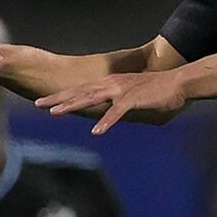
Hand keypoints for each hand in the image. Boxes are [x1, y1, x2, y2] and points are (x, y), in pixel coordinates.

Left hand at [36, 69, 187, 134]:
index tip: (45, 102)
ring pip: (91, 98)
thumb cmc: (160, 92)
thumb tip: (110, 118)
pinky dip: (106, 122)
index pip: (81, 90)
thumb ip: (119, 108)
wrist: (180, 84)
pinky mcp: (133, 99)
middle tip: (36, 104)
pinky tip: (96, 132)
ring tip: (55, 113)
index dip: (62, 96)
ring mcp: (121, 91)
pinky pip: (116, 113)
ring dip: (72, 106)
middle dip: (57, 99)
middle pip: (79, 92)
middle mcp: (111, 85)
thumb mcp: (134, 100)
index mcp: (110, 85)